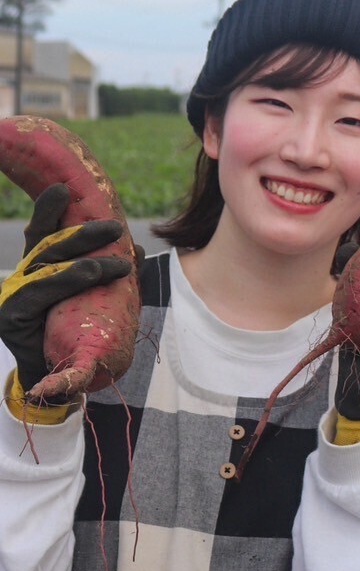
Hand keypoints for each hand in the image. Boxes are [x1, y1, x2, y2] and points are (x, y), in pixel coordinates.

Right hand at [0, 183, 133, 398]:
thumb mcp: (88, 300)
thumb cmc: (72, 335)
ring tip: (118, 263)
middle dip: (84, 234)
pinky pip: (40, 294)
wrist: (51, 381)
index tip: (63, 188)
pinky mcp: (12, 318)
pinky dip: (66, 281)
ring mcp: (12, 297)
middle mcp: (20, 277)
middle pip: (49, 246)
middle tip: (117, 228)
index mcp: (36, 269)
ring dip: (86, 261)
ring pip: (48, 268)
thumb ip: (103, 273)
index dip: (49, 210)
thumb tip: (136, 249)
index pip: (42, 233)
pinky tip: (89, 274)